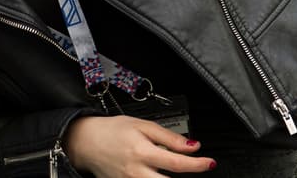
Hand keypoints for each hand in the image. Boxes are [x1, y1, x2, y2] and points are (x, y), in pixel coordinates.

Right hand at [64, 115, 211, 177]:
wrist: (86, 142)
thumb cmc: (113, 131)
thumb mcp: (142, 125)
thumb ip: (168, 137)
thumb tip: (192, 146)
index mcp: (142, 151)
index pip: (177, 163)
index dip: (197, 165)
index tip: (210, 162)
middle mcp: (136, 172)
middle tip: (201, 170)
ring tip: (179, 173)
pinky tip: (159, 176)